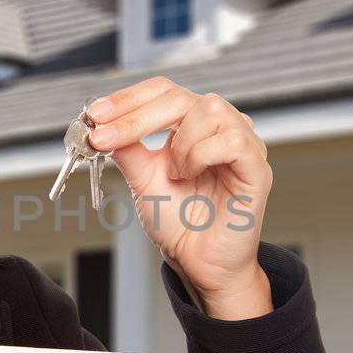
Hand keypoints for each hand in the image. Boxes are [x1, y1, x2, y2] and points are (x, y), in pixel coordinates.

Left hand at [85, 77, 272, 319]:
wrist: (197, 261)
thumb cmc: (178, 220)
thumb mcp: (141, 179)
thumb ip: (127, 148)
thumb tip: (101, 121)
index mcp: (192, 124)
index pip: (163, 92)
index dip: (128, 98)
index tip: (95, 114)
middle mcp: (219, 126)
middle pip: (180, 96)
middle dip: (136, 116)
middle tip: (106, 137)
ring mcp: (242, 143)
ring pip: (210, 109)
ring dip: (179, 143)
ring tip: (175, 173)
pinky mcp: (257, 166)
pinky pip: (232, 140)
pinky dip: (202, 155)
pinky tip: (191, 175)